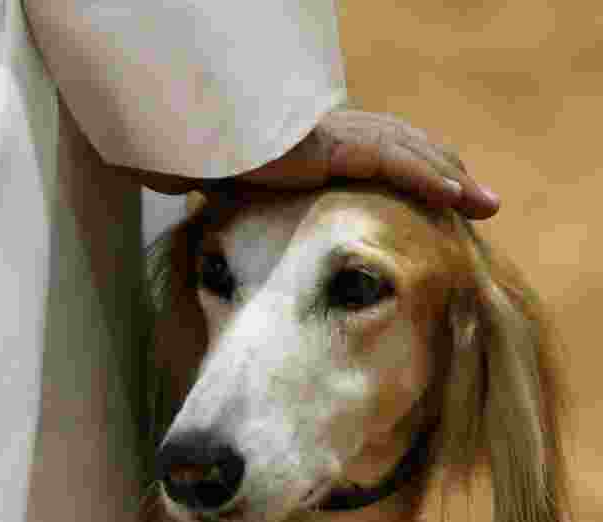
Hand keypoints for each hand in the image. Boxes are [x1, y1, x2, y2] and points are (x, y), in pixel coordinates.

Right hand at [233, 109, 499, 219]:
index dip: (428, 170)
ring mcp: (342, 135)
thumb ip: (281, 197)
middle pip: (415, 149)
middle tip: (483, 203)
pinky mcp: (336, 147)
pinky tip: (453, 196)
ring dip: (454, 180)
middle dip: (453, 175)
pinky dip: (426, 179)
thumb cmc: (218, 164)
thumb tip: (269, 229)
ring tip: (484, 206)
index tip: (451, 197)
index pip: (395, 150)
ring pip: (414, 154)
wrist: (200, 144)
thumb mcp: (261, 186)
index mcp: (332, 137)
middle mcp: (345, 129)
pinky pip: (394, 163)